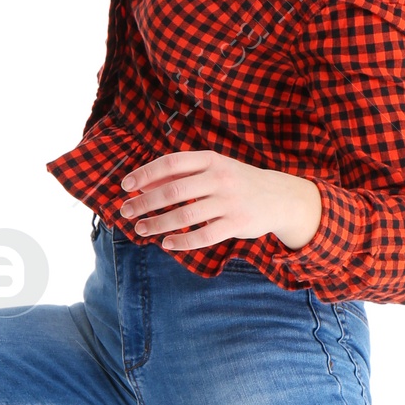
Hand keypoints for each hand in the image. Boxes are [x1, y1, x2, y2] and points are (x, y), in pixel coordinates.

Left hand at [119, 150, 321, 252]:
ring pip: (185, 216)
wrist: (279, 197)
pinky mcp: (237, 224)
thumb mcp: (213, 169)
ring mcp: (229, 202)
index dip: (145, 173)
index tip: (126, 186)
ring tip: (141, 229)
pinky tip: (167, 244)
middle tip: (126, 211)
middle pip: (173, 191)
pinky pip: (203, 236)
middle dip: (144, 202)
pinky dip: (182, 242)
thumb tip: (143, 183)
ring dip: (158, 224)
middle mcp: (219, 178)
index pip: (170, 163)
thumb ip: (181, 174)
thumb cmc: (236, 181)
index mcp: (210, 160)